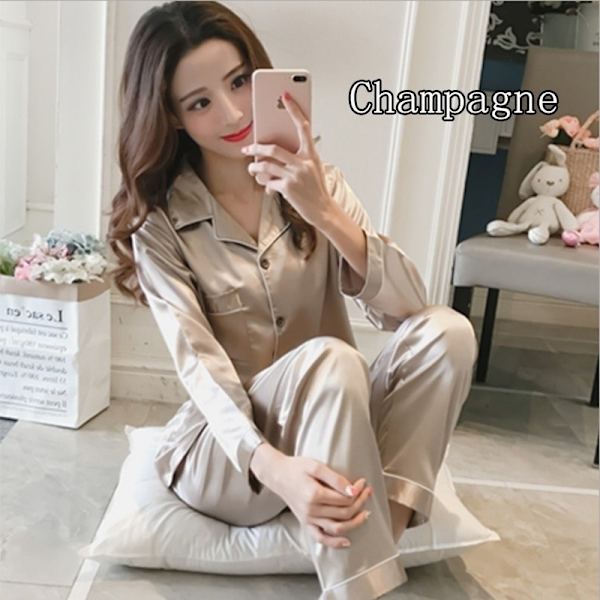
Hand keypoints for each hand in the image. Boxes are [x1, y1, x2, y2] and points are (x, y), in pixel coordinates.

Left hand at [241, 91, 332, 227]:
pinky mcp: (288, 189)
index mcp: (311, 154)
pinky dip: (264, 183)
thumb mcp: (313, 168)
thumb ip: (298, 156)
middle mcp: (303, 163)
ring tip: (252, 168)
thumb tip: (274, 149)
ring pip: (266, 166)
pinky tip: (264, 184)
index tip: (286, 96)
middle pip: (273, 148)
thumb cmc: (316, 188)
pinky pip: (269, 182)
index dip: (294, 110)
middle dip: (256, 148)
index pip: (303, 126)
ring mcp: (295, 176)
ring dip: (255, 167)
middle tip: (248, 148)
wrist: (323, 210)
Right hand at [265, 453, 372, 548]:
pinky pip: (321, 538)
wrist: (278, 475)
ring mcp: (308, 519)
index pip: (344, 499)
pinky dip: (334, 543)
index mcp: (314, 495)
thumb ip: (335, 479)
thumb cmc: (297, 468)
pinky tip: (347, 541)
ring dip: (355, 523)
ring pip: (337, 528)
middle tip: (368, 492)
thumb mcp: (316, 466)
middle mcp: (311, 510)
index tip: (363, 483)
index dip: (358, 492)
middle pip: (344, 513)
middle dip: (360, 503)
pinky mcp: (305, 523)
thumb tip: (353, 491)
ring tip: (366, 514)